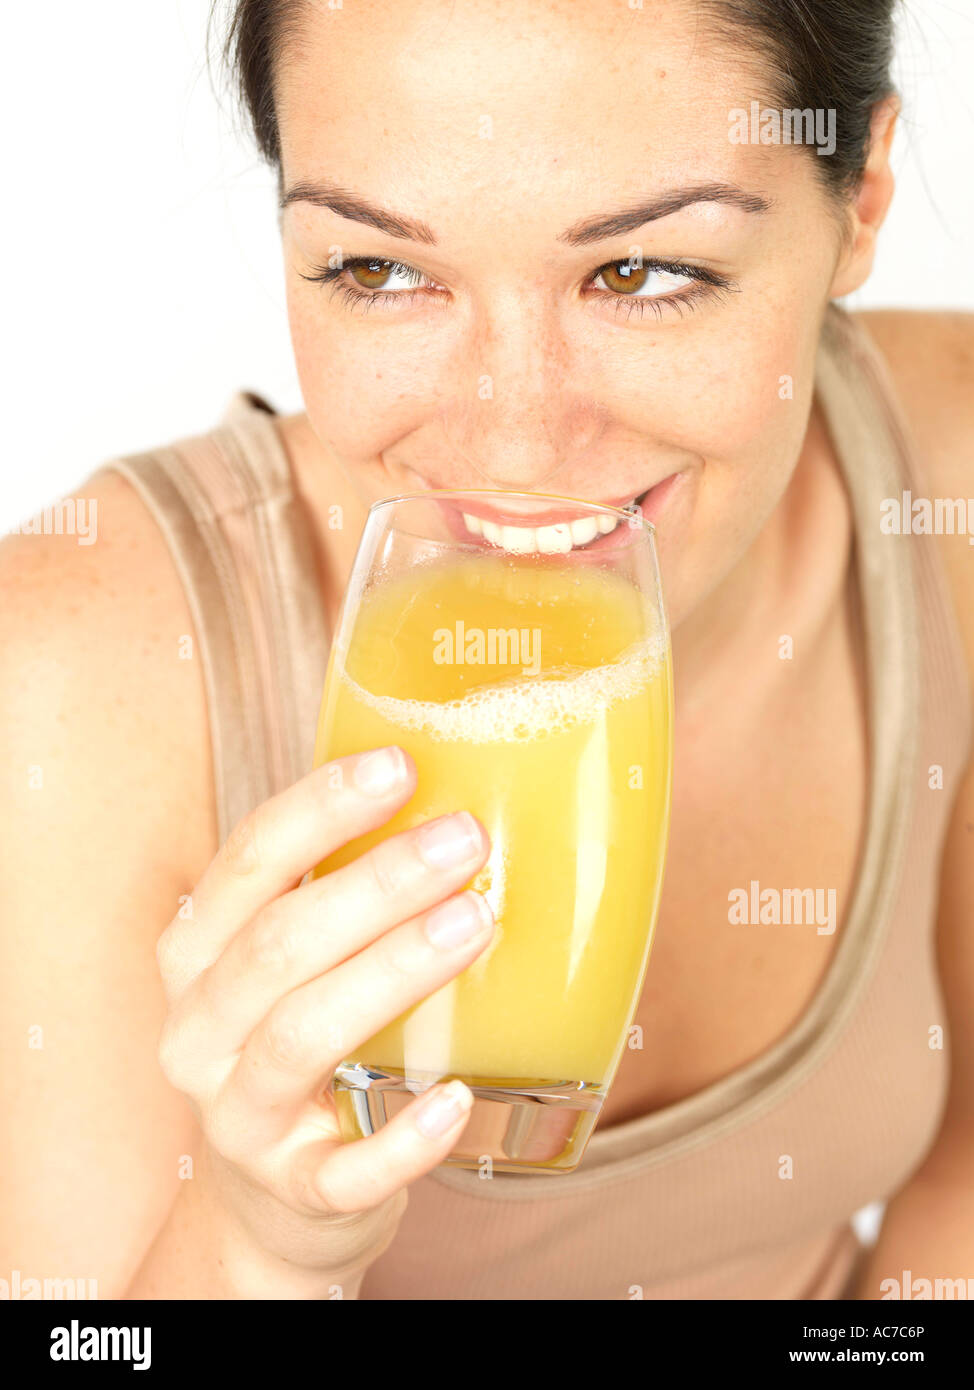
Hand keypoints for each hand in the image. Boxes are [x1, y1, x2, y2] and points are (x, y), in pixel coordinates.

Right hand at [155, 746, 492, 1279]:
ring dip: (390, 973)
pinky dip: (402, 1139)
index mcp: (199, 951)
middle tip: (464, 839)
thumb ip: (346, 889)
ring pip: (300, 1036)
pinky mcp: (291, 1189)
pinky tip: (459, 1097)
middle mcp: (199, 1028)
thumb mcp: (297, 959)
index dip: (320, 807)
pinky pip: (342, 1172)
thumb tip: (461, 791)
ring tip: (475, 921)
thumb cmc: (303, 1035)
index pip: (248, 860)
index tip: (400, 764)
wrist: (274, 1194)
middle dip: (375, 884)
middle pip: (277, 942)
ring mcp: (239, 1115)